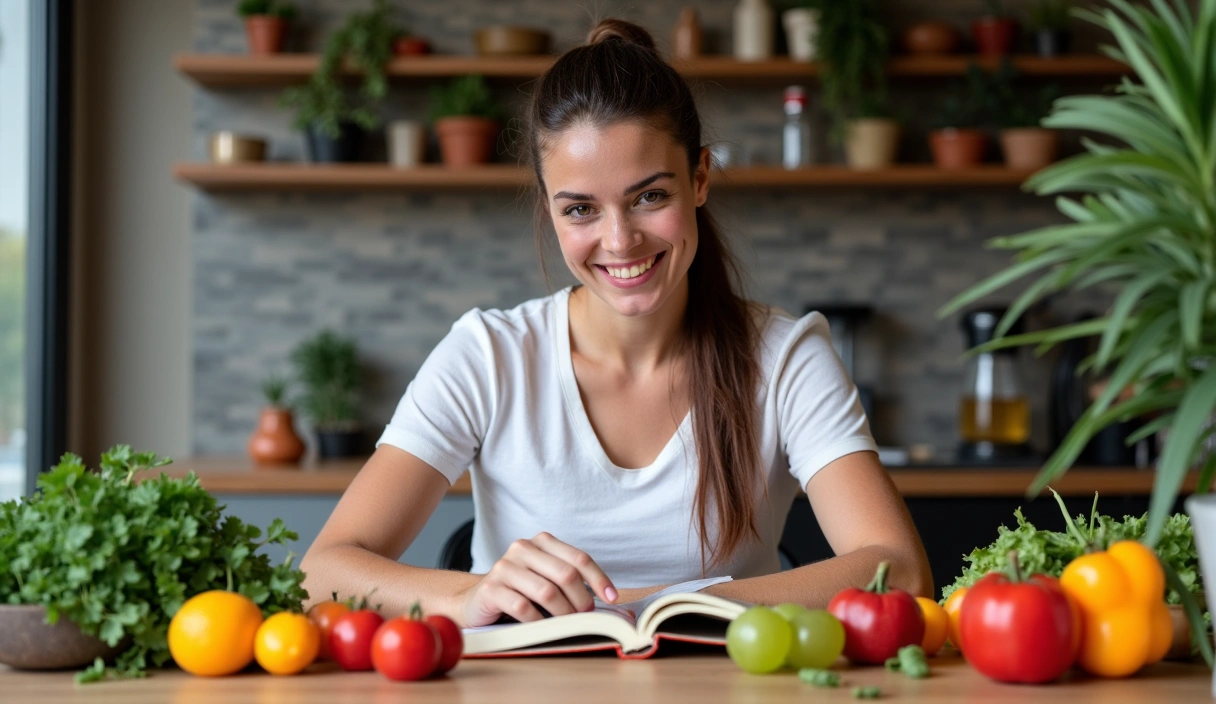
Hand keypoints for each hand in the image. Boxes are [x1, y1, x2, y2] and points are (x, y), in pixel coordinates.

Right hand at [457, 532, 617, 627]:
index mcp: (541, 542)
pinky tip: (542, 628)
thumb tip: (608, 598)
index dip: (599, 579)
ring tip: (567, 625)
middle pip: (565, 574)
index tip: (612, 598)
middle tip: (586, 617)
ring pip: (546, 591)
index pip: (578, 558)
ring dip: (563, 613)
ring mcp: (504, 567)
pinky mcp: (491, 589)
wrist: (475, 601)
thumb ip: (570, 581)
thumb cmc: (519, 592)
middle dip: (581, 600)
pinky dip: (538, 622)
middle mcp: (522, 548)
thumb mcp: (546, 579)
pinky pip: (523, 608)